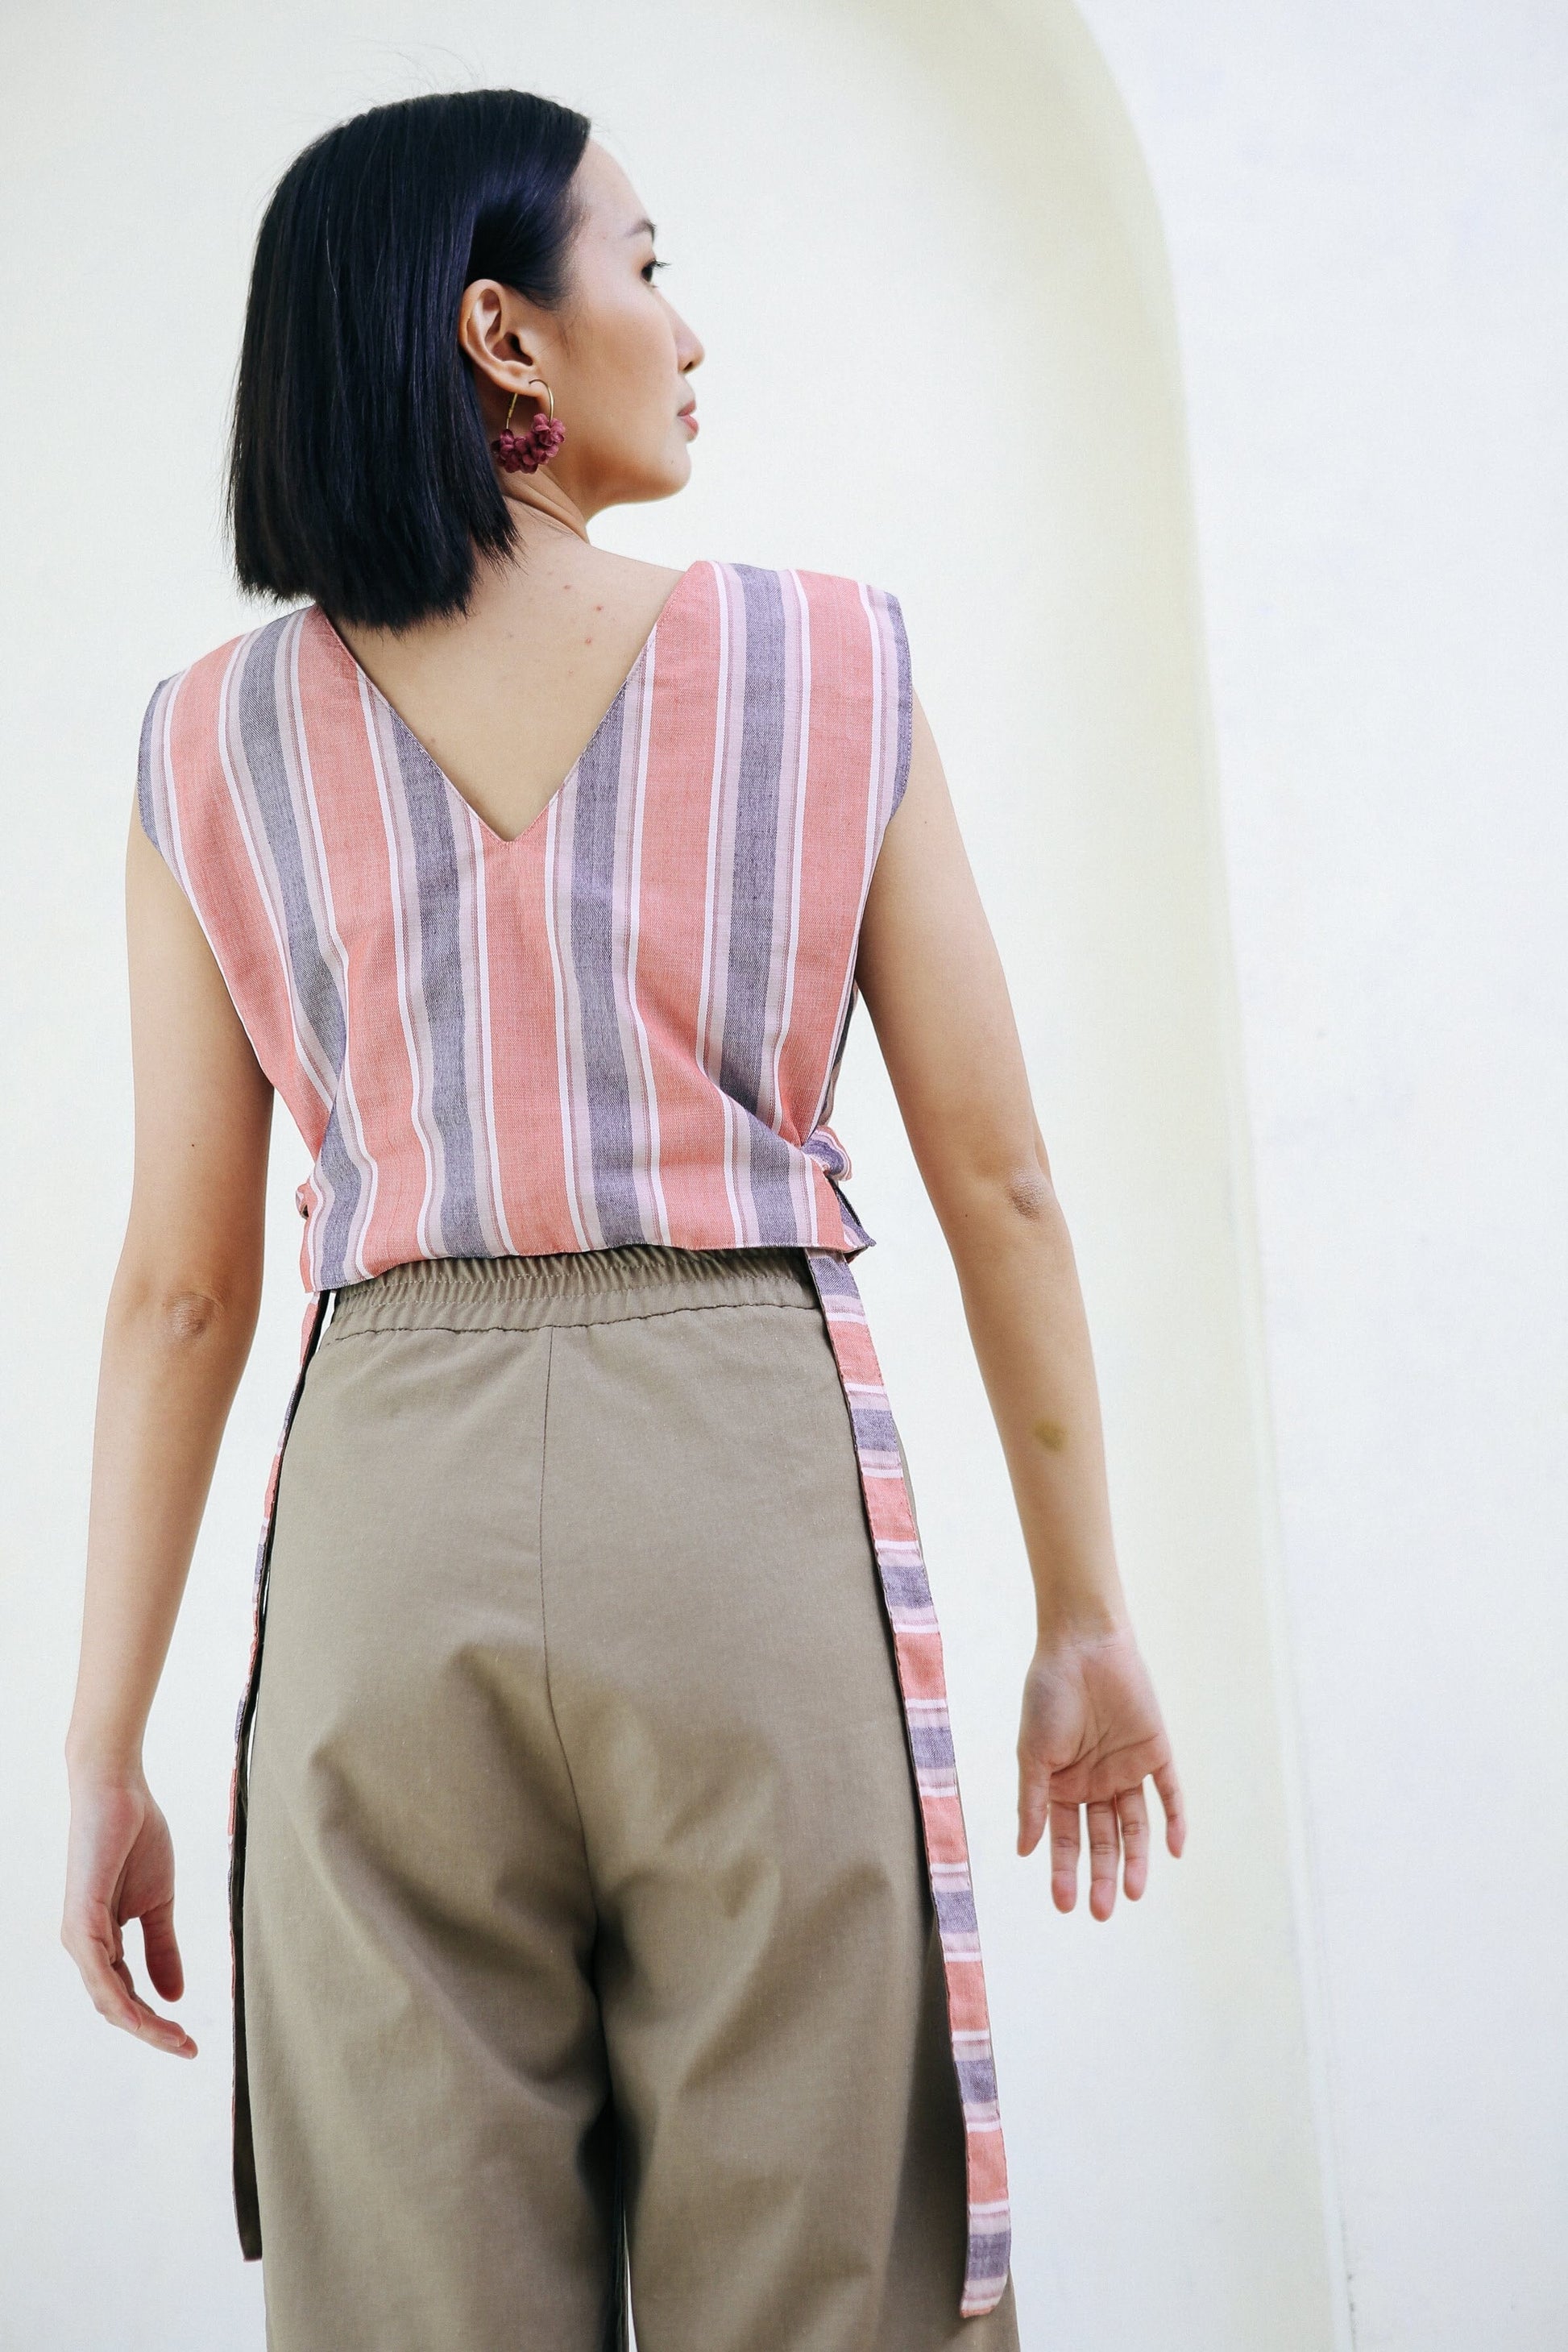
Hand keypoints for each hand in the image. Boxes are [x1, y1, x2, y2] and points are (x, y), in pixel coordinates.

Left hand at [61, 1771, 197, 2056]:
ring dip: (142, 2025)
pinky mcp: (82, 1919)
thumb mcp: (159, 1903)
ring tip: (177, 2040)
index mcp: (101, 1941)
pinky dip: (123, 2000)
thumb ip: (162, 1948)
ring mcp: (79, 1935)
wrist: (120, 1791)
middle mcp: (84, 1945)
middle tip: (188, 2049)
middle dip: (152, 2033)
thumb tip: (174, 1996)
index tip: (190, 2042)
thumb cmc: (136, 1838)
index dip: (155, 2023)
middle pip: (114, 2007)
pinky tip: (146, 2016)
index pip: (124, 1997)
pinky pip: (101, 1974)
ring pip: (106, 1999)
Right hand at [1016, 1625, 1185, 1917]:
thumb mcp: (1033, 1754)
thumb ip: (1033, 1802)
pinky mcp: (1156, 1752)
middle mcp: (1096, 1783)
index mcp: (1063, 1785)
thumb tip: (1025, 1851)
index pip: (1066, 1838)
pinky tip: (1173, 1849)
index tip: (1064, 1904)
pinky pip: (1170, 1793)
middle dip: (1102, 1875)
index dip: (1064, 1871)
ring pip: (1135, 1825)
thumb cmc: (1048, 1694)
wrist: (1082, 1644)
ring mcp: (1127, 1770)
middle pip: (1102, 1839)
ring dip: (1136, 1859)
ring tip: (1132, 1892)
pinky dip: (1174, 1819)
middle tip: (1102, 1912)